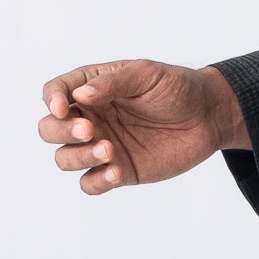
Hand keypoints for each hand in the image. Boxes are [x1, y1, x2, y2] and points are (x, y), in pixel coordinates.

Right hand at [38, 59, 248, 193]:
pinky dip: (96, 181)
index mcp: (92, 88)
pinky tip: (116, 173)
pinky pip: (90, 183)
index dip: (52, 100)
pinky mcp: (118, 170)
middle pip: (50, 129)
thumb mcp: (147, 75)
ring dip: (78, 157)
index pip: (55, 91)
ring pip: (65, 159)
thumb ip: (113, 83)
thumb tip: (80, 96)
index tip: (64, 108)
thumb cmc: (177, 88)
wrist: (208, 116)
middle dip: (60, 132)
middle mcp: (90, 117)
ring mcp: (101, 145)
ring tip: (109, 150)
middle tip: (89, 130)